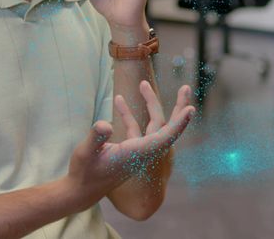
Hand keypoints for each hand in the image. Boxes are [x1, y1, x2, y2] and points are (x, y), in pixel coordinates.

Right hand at [65, 84, 194, 207]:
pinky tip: (118, 99)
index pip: (165, 137)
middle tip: (186, 87)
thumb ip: (96, 138)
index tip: (191, 109)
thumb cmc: (83, 173)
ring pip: (152, 125)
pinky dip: (128, 114)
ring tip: (143, 83)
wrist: (81, 191)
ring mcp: (137, 151)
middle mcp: (142, 152)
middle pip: (167, 128)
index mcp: (137, 153)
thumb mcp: (85, 153)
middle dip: (177, 108)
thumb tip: (104, 124)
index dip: (179, 124)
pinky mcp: (129, 150)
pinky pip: (135, 128)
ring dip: (150, 104)